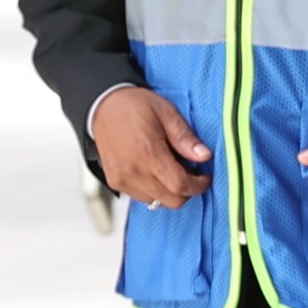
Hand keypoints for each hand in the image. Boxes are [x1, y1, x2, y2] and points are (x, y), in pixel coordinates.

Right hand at [91, 85, 211, 207]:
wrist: (102, 106)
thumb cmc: (133, 106)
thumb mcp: (166, 112)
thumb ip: (185, 138)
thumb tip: (205, 156)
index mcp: (147, 152)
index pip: (180, 185)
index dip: (198, 185)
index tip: (205, 178)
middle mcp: (132, 170)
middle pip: (171, 200)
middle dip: (187, 190)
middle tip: (191, 172)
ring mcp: (122, 179)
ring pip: (157, 202)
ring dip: (169, 191)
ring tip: (170, 168)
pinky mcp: (115, 183)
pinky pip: (142, 197)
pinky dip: (154, 190)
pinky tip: (154, 171)